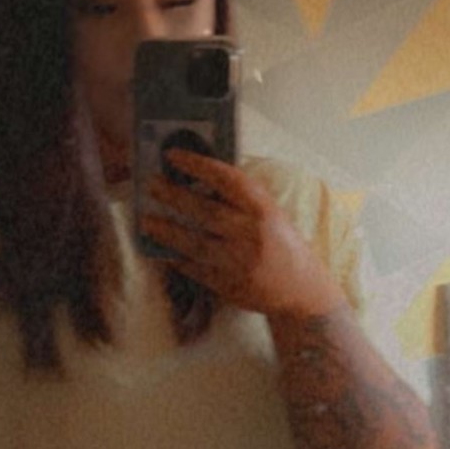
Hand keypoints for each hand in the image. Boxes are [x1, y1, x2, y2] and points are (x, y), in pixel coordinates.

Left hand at [140, 151, 343, 318]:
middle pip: (204, 211)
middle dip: (173, 196)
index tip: (173, 155)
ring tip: (146, 220)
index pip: (227, 180)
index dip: (198, 165)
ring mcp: (239, 262)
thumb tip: (201, 180)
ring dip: (167, 230)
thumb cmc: (286, 247)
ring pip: (194, 243)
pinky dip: (178, 259)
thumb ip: (243, 201)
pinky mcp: (229, 285)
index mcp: (264, 210)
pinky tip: (163, 250)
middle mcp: (251, 234)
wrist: (303, 292)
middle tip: (151, 184)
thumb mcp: (273, 216)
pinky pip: (196, 269)